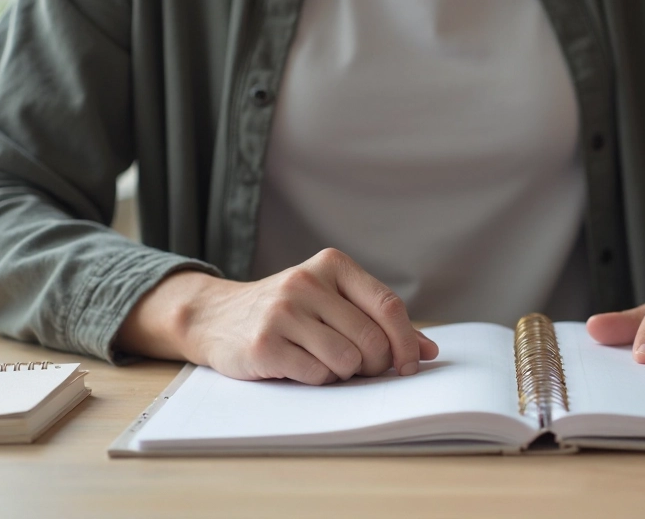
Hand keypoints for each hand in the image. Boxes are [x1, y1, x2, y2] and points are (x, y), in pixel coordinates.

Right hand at [116, 248, 438, 383]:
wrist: (216, 317)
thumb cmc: (288, 312)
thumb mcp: (332, 302)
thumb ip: (379, 321)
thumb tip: (428, 352)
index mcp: (332, 265)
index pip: (388, 305)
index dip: (407, 341)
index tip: (411, 365)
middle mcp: (307, 282)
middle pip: (371, 339)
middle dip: (375, 364)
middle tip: (361, 368)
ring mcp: (283, 312)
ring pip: (347, 360)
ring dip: (345, 373)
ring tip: (326, 362)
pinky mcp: (264, 343)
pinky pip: (317, 375)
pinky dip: (318, 379)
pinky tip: (301, 366)